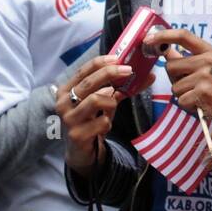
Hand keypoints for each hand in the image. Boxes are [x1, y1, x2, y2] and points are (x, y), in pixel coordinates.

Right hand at [57, 54, 147, 179]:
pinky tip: (103, 128)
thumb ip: (120, 88)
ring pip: (96, 100)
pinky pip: (102, 122)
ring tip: (110, 108)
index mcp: (66, 90)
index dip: (100, 62)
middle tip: (129, 70)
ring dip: (111, 102)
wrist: (82, 152)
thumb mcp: (103, 103)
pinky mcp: (77, 135)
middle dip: (111, 74)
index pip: (82, 70)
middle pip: (89, 82)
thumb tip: (148, 75)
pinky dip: (108, 123)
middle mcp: (63, 103)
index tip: (118, 58)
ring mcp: (69, 119)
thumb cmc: (92, 121)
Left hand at [144, 27, 211, 120]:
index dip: (164, 35)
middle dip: (175, 79)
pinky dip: (188, 105)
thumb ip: (187, 60)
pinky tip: (201, 103)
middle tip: (190, 86)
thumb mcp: (208, 68)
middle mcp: (208, 59)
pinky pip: (181, 99)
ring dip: (183, 95)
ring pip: (175, 86)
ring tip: (199, 96)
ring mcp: (206, 74)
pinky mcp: (204, 89)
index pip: (183, 36)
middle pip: (171, 66)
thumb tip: (167, 52)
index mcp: (209, 51)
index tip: (148, 39)